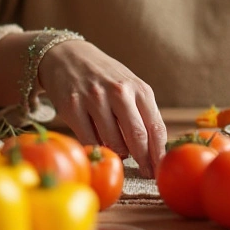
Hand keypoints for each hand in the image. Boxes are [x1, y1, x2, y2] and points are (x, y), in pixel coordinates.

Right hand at [36, 40, 167, 178]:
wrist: (68, 56)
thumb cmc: (105, 78)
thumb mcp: (129, 87)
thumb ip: (142, 112)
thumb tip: (154, 150)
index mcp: (139, 88)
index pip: (156, 127)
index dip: (159, 153)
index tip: (161, 169)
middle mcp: (118, 91)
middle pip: (137, 136)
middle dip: (144, 160)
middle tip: (146, 173)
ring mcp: (94, 98)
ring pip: (113, 141)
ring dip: (119, 152)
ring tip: (120, 150)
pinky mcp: (72, 106)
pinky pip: (89, 139)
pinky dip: (98, 147)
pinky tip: (101, 144)